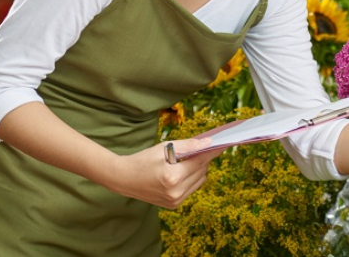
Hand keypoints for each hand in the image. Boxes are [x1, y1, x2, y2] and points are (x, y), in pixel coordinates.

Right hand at [103, 138, 223, 208]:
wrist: (123, 179)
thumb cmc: (143, 160)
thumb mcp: (164, 148)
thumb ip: (188, 146)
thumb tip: (208, 142)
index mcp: (172, 177)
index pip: (200, 161)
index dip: (213, 151)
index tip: (225, 143)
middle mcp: (175, 192)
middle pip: (202, 171)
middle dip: (203, 158)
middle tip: (200, 148)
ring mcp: (175, 201)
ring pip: (200, 180)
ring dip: (198, 169)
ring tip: (185, 161)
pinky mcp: (174, 205)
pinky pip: (192, 188)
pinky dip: (191, 178)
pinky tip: (181, 172)